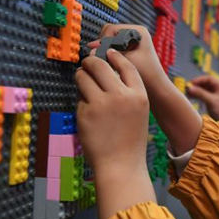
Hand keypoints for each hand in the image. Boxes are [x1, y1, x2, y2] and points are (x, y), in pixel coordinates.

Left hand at [75, 50, 149, 177]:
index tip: (107, 52)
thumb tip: (107, 71)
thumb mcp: (139, 113)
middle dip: (91, 61)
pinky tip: (88, 113)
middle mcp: (121, 96)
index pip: (126, 65)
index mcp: (139, 95)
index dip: (115, 56)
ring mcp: (102, 103)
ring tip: (82, 81)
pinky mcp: (85, 112)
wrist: (120, 166)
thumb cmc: (129, 141)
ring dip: (81, 76)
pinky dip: (81, 101)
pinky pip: (79, 98)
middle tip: (87, 62)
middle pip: (101, 66)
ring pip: (84, 77)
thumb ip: (127, 92)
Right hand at [87, 24, 165, 91]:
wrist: (156, 89)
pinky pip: (114, 50)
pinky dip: (110, 57)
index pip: (111, 29)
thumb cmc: (147, 75)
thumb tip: (91, 49)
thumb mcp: (126, 61)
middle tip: (101, 58)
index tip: (99, 53)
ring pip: (110, 43)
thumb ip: (108, 53)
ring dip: (106, 52)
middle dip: (103, 46)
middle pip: (109, 35)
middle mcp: (135, 34)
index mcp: (138, 31)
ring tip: (106, 63)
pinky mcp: (130, 52)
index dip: (102, 41)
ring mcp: (132, 43)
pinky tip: (110, 66)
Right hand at [186, 75, 218, 119]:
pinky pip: (203, 94)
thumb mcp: (211, 101)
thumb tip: (189, 88)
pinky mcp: (212, 99)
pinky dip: (197, 95)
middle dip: (196, 86)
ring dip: (196, 90)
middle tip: (187, 88)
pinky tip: (191, 97)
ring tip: (188, 93)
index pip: (209, 79)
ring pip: (203, 89)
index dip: (199, 80)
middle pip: (205, 83)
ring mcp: (215, 94)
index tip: (190, 83)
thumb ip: (200, 94)